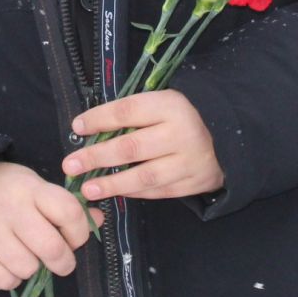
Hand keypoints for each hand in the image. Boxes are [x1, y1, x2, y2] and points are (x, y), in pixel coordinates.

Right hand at [0, 162, 100, 290]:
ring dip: (33, 268)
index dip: (80, 232)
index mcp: (30, 189)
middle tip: (60, 259)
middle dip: (63, 261)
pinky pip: (6, 281)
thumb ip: (65, 205)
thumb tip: (98, 221)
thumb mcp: (35, 188)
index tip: (75, 237)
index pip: (69, 212)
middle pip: (52, 249)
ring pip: (29, 269)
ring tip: (26, 254)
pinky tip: (7, 261)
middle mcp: (10, 210)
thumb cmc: (5, 191)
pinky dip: (11, 277)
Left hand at [63, 90, 223, 201]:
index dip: (99, 119)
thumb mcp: (162, 103)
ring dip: (111, 183)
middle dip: (96, 157)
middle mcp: (180, 133)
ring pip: (144, 176)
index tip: (77, 127)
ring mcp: (188, 161)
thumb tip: (89, 129)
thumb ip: (132, 114)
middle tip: (70, 165)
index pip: (127, 111)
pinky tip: (114, 192)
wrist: (227, 139)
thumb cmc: (181, 118)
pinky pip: (157, 191)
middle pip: (131, 147)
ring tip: (87, 189)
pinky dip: (133, 193)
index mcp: (170, 105)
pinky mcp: (193, 183)